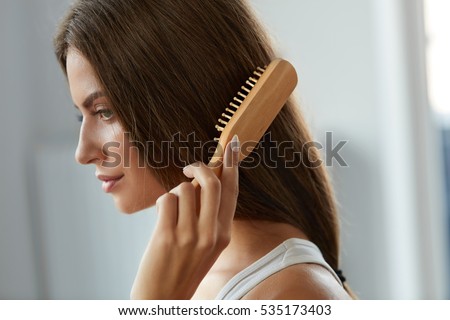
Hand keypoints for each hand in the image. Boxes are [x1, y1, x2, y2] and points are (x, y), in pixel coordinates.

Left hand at [130, 135, 239, 298]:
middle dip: (200, 167)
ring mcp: (190, 235)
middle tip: (189, 167)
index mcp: (224, 234)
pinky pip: (167, 200)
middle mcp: (211, 233)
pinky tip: (162, 219)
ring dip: (175, 193)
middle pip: (211, 183)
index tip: (231, 144)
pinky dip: (163, 204)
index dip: (232, 165)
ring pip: (184, 189)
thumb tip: (200, 181)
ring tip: (171, 212)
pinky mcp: (167, 236)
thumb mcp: (207, 244)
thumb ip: (208, 215)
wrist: (163, 298)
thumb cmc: (183, 267)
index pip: (232, 191)